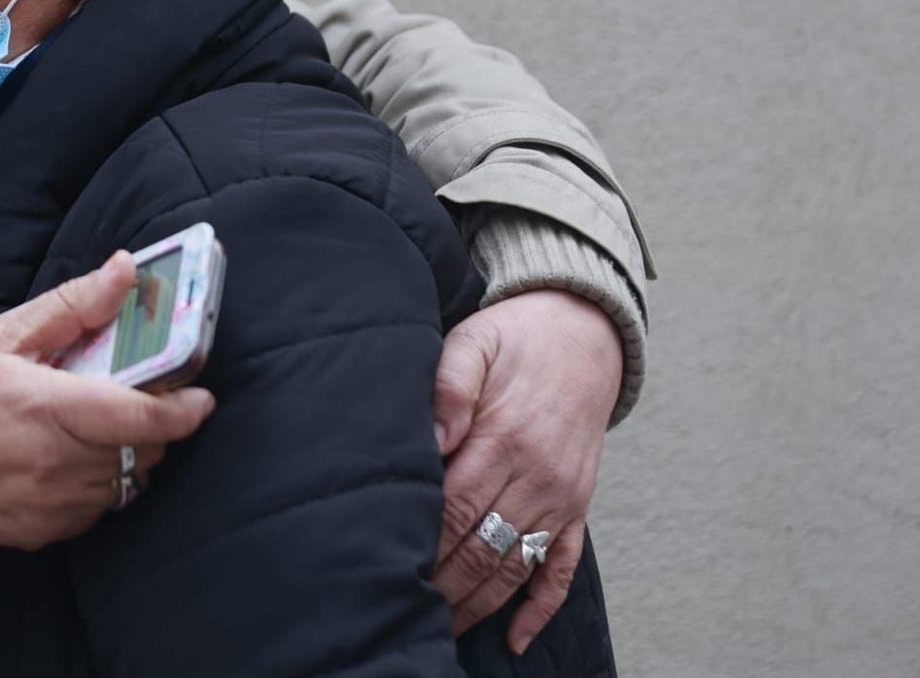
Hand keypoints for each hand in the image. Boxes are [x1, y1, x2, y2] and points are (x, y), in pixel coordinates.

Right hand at [0, 251, 214, 550]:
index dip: (185, 409)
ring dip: (127, 455)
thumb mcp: (2, 336)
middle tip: (136, 398)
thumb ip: (72, 306)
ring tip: (94, 427)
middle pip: (145, 451)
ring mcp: (54, 506)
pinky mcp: (44, 533)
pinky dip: (99, 484)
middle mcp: (59, 465)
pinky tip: (68, 459)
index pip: (144, 418)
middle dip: (154, 426)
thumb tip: (124, 271)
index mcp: (51, 410)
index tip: (201, 394)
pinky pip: (98, 509)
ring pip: (126, 483)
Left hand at [431, 290, 621, 652]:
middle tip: (401, 609)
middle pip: (481, 546)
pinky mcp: (578, 507)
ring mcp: (561, 497)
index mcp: (505, 438)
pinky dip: (541, 607)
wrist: (583, 334)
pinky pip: (563, 566)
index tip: (389, 566)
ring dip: (478, 603)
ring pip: (515, 565)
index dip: (423, 542)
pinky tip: (516, 638)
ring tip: (440, 630)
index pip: (454, 507)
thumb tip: (435, 439)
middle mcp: (537, 476)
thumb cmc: (514, 340)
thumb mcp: (473, 341)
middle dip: (442, 583)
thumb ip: (448, 384)